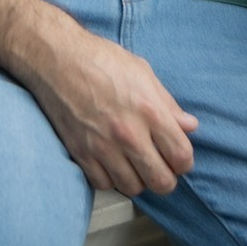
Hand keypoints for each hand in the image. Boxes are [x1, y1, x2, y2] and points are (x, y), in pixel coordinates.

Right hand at [17, 29, 198, 195]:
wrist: (57, 58)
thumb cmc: (101, 60)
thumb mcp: (143, 73)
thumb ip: (168, 104)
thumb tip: (189, 126)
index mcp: (149, 110)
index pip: (181, 156)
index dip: (184, 163)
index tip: (178, 159)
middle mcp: (128, 133)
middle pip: (160, 181)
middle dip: (166, 179)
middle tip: (160, 168)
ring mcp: (102, 145)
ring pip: (132, 187)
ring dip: (137, 179)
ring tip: (134, 165)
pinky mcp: (80, 152)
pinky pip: (103, 183)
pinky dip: (110, 178)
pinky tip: (111, 163)